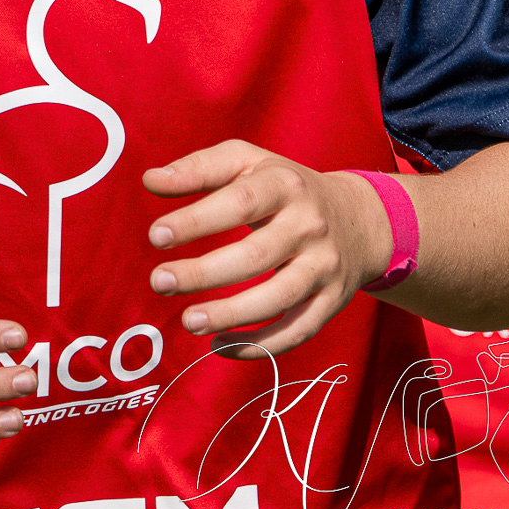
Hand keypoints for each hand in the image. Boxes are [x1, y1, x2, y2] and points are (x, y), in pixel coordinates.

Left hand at [142, 141, 398, 357]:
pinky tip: (220, 346)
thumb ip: (198, 168)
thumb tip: (150, 180)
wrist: (358, 218)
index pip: (238, 201)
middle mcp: (309, 225)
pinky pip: (297, 331)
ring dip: (230, 315)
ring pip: (278, 298)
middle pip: (255, 255)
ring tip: (187, 321)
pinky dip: (259, 345)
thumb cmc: (283, 186)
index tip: (155, 236)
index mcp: (284, 184)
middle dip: (203, 273)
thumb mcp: (247, 162)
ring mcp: (324, 266)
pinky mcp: (332, 302)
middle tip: (158, 281)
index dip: (196, 220)